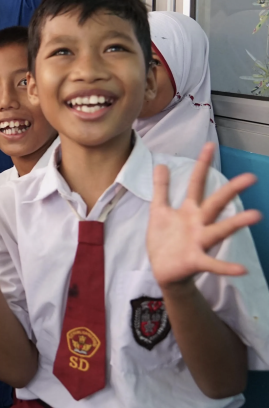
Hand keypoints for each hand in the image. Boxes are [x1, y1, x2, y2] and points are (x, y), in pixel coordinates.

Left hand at [147, 144, 260, 288]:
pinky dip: (226, 267)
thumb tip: (160, 165)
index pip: (197, 184)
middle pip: (215, 203)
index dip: (202, 165)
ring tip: (256, 215)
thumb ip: (161, 189)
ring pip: (219, 230)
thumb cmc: (165, 240)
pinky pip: (212, 264)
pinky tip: (242, 269)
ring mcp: (199, 241)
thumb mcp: (159, 211)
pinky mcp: (196, 260)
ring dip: (236, 223)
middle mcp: (198, 223)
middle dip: (230, 190)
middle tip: (250, 177)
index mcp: (188, 211)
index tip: (209, 145)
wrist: (164, 271)